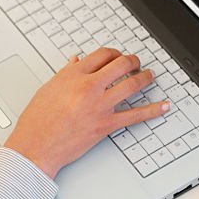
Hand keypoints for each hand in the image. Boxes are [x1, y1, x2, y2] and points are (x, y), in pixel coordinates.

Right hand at [4, 47, 169, 178]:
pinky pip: (135, 116)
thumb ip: (65, 74)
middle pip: (120, 64)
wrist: (35, 146)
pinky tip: (163, 106)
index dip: (113, 53)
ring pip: (131, 85)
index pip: (101, 54)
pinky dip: (153, 110)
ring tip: (150, 76)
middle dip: (133, 61)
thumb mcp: (47, 89)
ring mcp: (99, 106)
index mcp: (72, 76)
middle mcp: (88, 87)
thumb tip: (76, 62)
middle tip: (137, 63)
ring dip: (145, 78)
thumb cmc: (37, 121)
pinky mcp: (106, 125)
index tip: (117, 56)